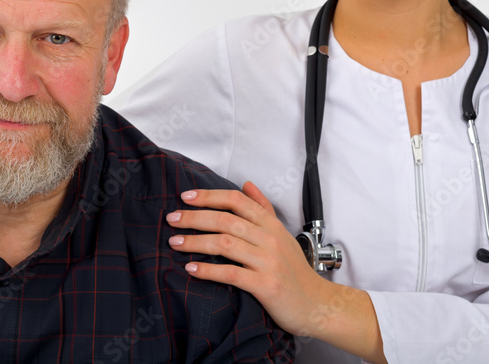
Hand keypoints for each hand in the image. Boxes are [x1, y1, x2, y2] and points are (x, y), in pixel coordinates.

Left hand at [165, 182, 385, 360]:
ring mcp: (268, 261)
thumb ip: (263, 208)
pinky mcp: (266, 285)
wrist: (317, 304)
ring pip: (226, 243)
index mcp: (271, 224)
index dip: (210, 196)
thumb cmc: (295, 270)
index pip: (237, 201)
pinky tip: (191, 268)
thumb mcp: (281, 234)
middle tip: (172, 219)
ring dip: (196, 242)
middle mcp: (269, 239)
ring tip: (174, 243)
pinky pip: (231, 273)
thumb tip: (246, 184)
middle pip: (226, 219)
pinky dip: (208, 270)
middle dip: (195, 217)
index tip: (186, 196)